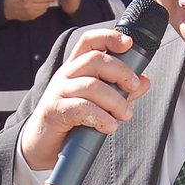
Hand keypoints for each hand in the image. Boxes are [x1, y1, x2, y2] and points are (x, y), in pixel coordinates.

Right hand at [18, 27, 151, 171]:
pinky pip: (82, 108)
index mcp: (75, 68)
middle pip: (95, 59)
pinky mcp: (55, 111)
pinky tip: (109, 126)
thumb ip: (120, 91)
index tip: (129, 43)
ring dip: (115, 101)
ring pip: (92, 85)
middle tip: (133, 88)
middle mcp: (66, 75)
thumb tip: (144, 81)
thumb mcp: (98, 103)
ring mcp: (58, 92)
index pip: (90, 41)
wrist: (41, 146)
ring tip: (124, 115)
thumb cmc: (69, 122)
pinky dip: (101, 117)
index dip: (109, 37)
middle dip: (121, 72)